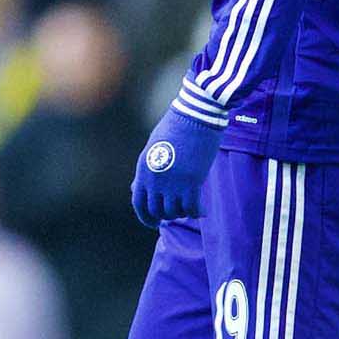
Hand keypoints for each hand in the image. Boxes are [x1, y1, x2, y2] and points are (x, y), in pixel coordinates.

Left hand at [130, 105, 224, 226]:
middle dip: (167, 215)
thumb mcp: (153, 148)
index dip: (146, 217)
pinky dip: (198, 212)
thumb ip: (146, 171)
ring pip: (175, 212)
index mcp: (143, 169)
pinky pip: (192, 208)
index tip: (154, 223)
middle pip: (157, 211)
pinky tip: (203, 210)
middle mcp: (155, 179)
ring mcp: (172, 182)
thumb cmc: (176, 127)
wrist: (196, 115)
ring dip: (183, 213)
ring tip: (191, 207)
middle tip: (178, 212)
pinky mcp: (192, 182)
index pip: (138, 203)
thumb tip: (135, 188)